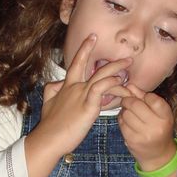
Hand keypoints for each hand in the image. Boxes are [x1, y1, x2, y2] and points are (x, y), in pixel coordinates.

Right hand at [37, 34, 131, 156]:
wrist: (48, 139)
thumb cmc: (49, 124)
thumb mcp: (48, 103)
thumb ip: (53, 90)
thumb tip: (58, 82)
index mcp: (66, 87)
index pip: (76, 63)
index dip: (84, 49)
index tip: (92, 37)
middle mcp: (74, 87)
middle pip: (88, 64)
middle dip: (99, 51)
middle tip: (110, 42)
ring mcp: (81, 95)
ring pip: (101, 75)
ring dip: (116, 68)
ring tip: (128, 64)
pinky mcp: (88, 106)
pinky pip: (102, 89)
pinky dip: (113, 84)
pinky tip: (121, 84)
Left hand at [118, 83, 176, 170]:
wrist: (158, 155)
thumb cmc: (158, 129)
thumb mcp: (158, 113)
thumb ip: (144, 97)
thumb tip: (129, 85)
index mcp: (166, 117)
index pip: (153, 98)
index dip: (144, 96)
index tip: (144, 98)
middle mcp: (156, 126)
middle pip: (135, 104)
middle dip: (129, 101)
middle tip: (129, 102)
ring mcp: (144, 134)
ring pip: (126, 113)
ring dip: (125, 111)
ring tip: (130, 114)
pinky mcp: (132, 140)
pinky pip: (121, 123)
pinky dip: (122, 120)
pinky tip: (127, 123)